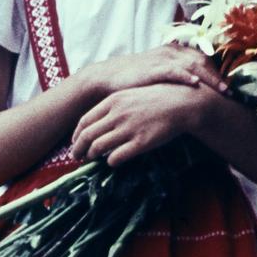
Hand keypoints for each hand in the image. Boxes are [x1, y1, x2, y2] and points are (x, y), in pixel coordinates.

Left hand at [71, 82, 207, 166]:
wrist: (181, 102)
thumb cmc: (156, 98)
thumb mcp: (130, 95)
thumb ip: (113, 107)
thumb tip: (98, 122)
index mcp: (113, 101)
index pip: (84, 121)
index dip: (76, 135)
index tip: (74, 143)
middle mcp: (117, 115)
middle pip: (86, 136)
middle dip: (77, 149)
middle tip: (76, 157)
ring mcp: (128, 129)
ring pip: (98, 148)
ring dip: (91, 156)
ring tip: (91, 160)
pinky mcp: (140, 143)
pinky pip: (116, 157)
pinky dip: (110, 162)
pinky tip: (111, 162)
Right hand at [87, 45, 228, 100]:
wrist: (108, 78)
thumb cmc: (134, 79)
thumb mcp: (158, 74)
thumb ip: (175, 76)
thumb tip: (194, 87)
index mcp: (175, 52)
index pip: (203, 58)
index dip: (219, 70)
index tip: (232, 85)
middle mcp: (172, 52)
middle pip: (204, 61)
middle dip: (220, 76)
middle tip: (233, 91)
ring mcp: (163, 59)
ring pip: (194, 65)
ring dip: (211, 78)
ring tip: (223, 91)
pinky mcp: (153, 68)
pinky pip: (174, 71)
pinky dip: (186, 76)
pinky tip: (197, 84)